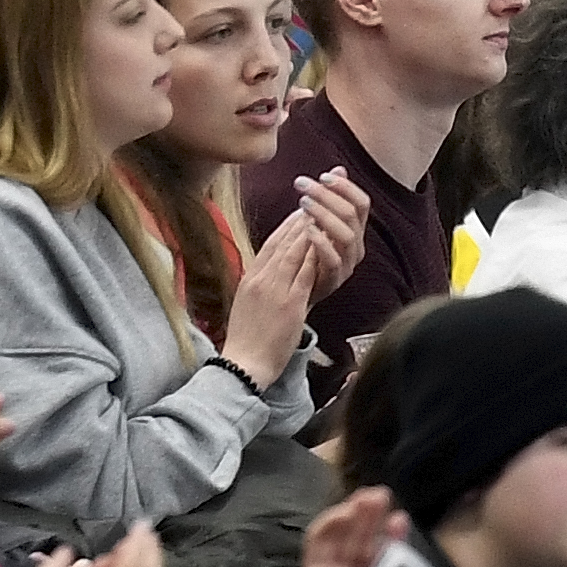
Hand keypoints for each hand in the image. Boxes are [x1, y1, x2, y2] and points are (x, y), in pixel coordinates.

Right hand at [220, 170, 365, 383]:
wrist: (243, 364)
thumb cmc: (246, 338)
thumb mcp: (247, 304)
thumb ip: (260, 284)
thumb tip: (271, 271)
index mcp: (250, 278)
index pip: (270, 245)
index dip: (285, 227)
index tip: (298, 213)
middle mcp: (261, 279)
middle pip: (281, 243)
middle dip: (299, 221)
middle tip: (314, 203)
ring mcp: (274, 290)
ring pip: (293, 253)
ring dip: (308, 231)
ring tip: (321, 214)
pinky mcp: (289, 304)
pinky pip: (304, 274)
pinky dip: (314, 255)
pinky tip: (323, 242)